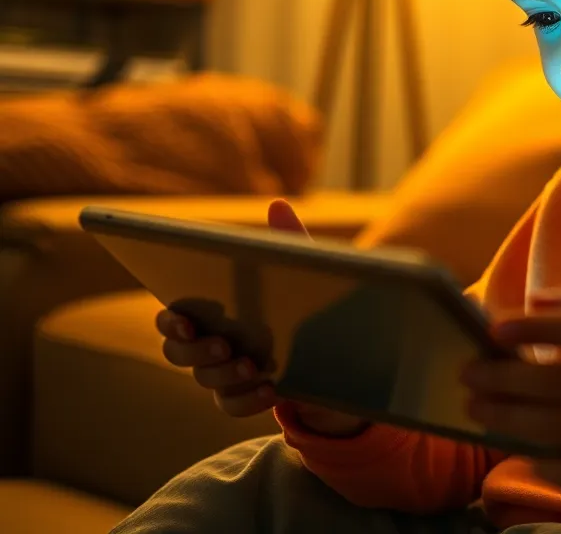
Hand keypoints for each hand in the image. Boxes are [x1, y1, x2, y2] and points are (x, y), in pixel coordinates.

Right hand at [155, 199, 369, 437]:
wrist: (342, 350)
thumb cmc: (310, 300)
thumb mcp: (305, 269)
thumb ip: (288, 241)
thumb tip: (277, 204)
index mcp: (215, 310)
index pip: (173, 318)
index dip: (170, 321)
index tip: (182, 318)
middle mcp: (212, 343)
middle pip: (178, 354)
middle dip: (193, 350)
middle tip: (222, 342)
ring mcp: (227, 374)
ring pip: (205, 380)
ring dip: (224, 373)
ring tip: (252, 363)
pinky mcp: (249, 397)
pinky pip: (234, 404)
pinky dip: (248, 399)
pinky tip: (271, 388)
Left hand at [461, 306, 560, 524]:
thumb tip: (535, 299)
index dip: (536, 328)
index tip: (494, 329)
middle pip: (560, 384)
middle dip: (504, 380)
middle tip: (468, 375)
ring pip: (555, 429)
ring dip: (506, 419)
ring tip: (476, 409)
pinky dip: (534, 457)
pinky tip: (512, 443)